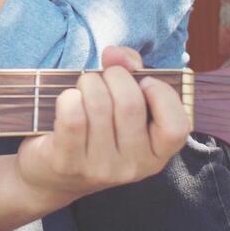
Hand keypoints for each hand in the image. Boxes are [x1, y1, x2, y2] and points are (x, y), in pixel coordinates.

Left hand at [14, 47, 188, 202]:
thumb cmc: (94, 132)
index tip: (143, 82)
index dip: (161, 93)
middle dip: (113, 76)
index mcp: (156, 155)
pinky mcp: (68, 163)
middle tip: (101, 79)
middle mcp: (133, 167)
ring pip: (99, 104)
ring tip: (83, 89)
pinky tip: (67, 101)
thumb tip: (116, 54)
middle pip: (130, 103)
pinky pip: (72, 116)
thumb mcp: (122, 108)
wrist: (52, 176)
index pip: (177, 126)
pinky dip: (68, 97)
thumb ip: (131, 72)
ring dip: (88, 83)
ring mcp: (101, 168)